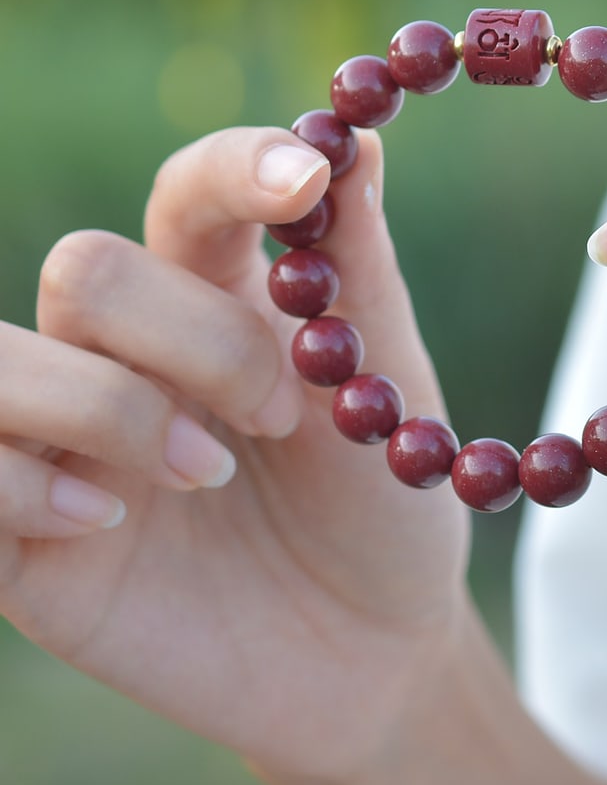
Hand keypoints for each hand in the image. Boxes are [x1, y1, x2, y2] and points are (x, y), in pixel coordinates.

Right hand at [0, 127, 469, 784]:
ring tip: (204, 474)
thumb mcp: (390, 389)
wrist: (372, 649)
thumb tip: (355, 136)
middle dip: (197, 338)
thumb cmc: (384, 506)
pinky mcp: (26, 536)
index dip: (233, 168)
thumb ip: (356, 270)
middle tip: (278, 415)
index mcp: (223, 301)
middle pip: (91, 269)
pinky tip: (109, 520)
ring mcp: (69, 441)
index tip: (303, 180)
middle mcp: (132, 354)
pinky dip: (25, 481)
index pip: (189, 193)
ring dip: (110, 407)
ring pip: (2, 354)